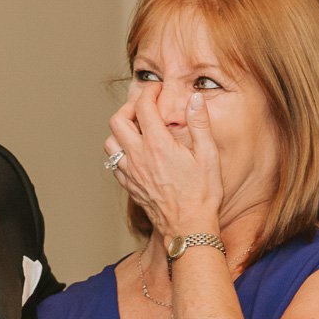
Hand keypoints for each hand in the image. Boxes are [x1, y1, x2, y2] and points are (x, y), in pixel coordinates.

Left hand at [104, 84, 222, 238]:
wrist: (188, 228)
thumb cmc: (202, 194)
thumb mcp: (208, 155)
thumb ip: (199, 124)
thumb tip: (194, 99)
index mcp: (158, 144)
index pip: (143, 106)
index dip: (149, 92)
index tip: (157, 90)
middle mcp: (138, 156)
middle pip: (117, 120)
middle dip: (129, 107)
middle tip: (144, 107)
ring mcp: (131, 172)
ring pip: (109, 142)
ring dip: (120, 131)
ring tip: (137, 129)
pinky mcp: (129, 186)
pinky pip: (114, 163)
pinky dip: (120, 152)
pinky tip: (135, 153)